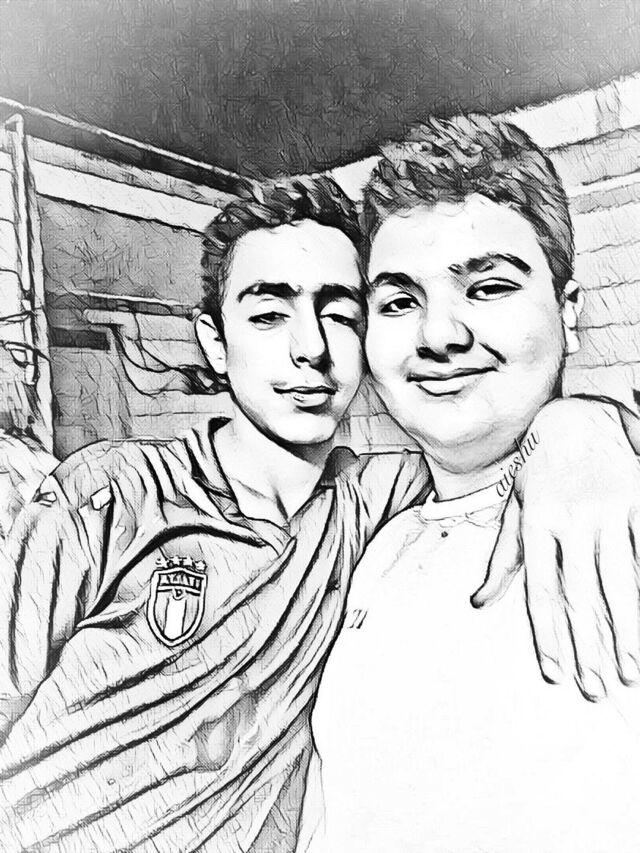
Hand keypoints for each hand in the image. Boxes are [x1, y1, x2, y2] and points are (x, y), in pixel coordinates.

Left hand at [472, 397, 639, 700]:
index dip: (546, 636)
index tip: (553, 674)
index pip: (540, 592)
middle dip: (588, 648)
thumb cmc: (537, 467)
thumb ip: (500, 558)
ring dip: (625, 631)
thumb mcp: (512, 506)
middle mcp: (572, 522)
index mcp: (537, 524)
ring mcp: (609, 514)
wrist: (577, 417)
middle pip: (581, 596)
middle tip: (595, 689)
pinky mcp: (638, 504)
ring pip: (620, 583)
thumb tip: (478, 602)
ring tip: (629, 671)